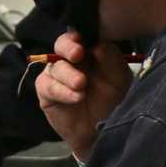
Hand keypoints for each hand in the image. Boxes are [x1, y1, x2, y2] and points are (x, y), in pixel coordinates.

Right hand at [34, 31, 133, 162]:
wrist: (101, 133)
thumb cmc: (111, 101)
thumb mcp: (119, 80)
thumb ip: (112, 60)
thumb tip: (99, 44)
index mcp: (87, 51)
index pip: (79, 35)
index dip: (79, 33)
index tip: (83, 37)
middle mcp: (69, 59)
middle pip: (61, 44)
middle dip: (68, 47)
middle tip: (78, 54)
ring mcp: (56, 75)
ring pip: (55, 66)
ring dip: (68, 75)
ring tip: (81, 85)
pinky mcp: (46, 92)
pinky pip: (48, 86)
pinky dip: (61, 91)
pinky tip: (76, 97)